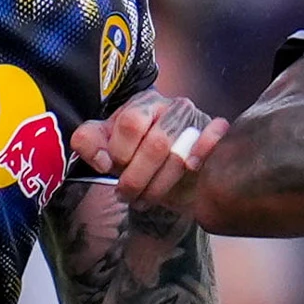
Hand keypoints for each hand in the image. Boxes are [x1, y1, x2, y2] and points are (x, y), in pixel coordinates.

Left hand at [71, 91, 227, 216]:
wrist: (163, 168)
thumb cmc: (132, 153)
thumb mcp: (103, 145)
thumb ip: (88, 143)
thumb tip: (102, 159)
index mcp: (143, 103)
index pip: (131, 122)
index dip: (120, 152)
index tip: (113, 169)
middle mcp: (172, 107)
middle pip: (156, 144)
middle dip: (137, 178)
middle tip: (127, 195)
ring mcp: (196, 121)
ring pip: (180, 156)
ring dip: (160, 185)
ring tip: (146, 199)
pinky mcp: (214, 134)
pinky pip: (215, 137)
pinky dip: (204, 151)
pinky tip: (191, 168)